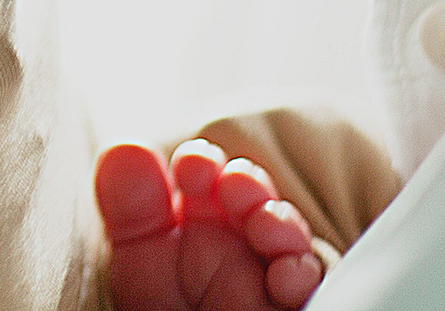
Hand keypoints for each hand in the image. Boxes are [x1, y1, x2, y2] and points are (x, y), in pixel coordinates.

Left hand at [96, 139, 324, 310]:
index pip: (215, 185)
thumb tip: (124, 148)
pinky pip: (320, 295)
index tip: (192, 165)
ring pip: (298, 250)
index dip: (206, 165)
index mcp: (209, 235)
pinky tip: (286, 277)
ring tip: (264, 227)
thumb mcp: (142, 270)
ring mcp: (276, 291)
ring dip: (284, 228)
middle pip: (262, 208)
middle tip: (231, 187)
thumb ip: (133, 211)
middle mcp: (249, 259)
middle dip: (251, 187)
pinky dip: (307, 281)